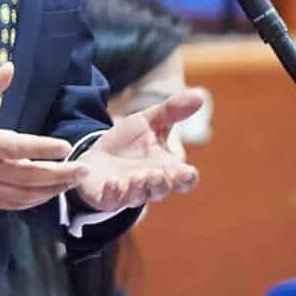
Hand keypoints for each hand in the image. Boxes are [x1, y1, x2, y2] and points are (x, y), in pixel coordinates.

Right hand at [0, 63, 81, 209]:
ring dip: (52, 190)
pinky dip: (35, 201)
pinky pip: (14, 204)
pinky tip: (51, 193)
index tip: (65, 146)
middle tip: (83, 169)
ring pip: (24, 194)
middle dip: (59, 175)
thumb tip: (11, 68)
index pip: (16, 147)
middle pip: (28, 176)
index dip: (42, 148)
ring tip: (74, 181)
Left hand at [72, 88, 206, 213]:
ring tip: (138, 176)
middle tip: (157, 172)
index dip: (187, 179)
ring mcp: (127, 193)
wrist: (96, 155)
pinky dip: (112, 194)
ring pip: (138, 198)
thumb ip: (172, 110)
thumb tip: (199, 95)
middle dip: (161, 184)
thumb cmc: (129, 142)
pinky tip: (112, 182)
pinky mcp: (106, 198)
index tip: (187, 173)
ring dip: (139, 188)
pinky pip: (110, 201)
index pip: (184, 180)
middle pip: (161, 191)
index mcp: (166, 169)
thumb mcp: (149, 122)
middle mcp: (149, 185)